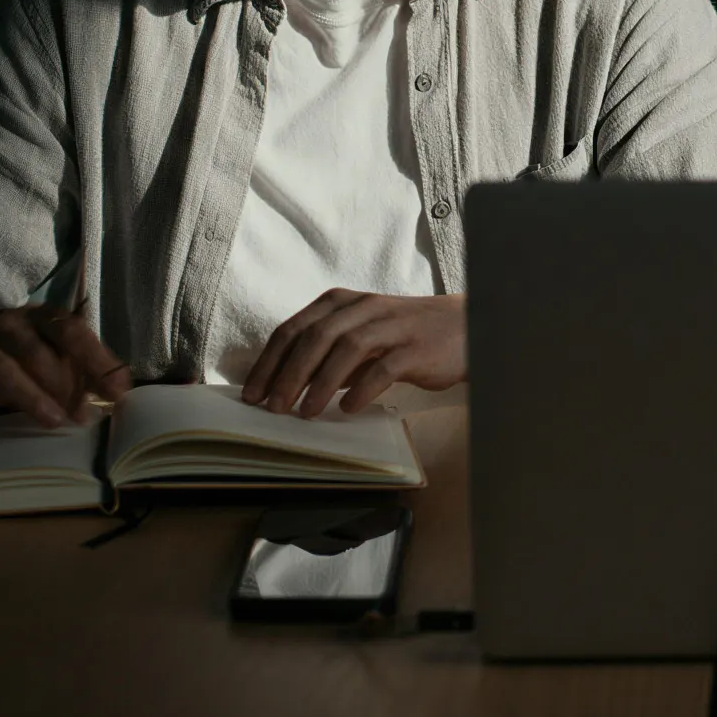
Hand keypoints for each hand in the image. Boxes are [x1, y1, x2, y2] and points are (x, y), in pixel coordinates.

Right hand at [0, 305, 132, 427]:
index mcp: (41, 317)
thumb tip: (119, 389)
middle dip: (64, 385)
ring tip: (53, 419)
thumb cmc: (18, 349)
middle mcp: (10, 326)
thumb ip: (82, 367)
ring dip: (29, 394)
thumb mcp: (50, 349)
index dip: (95, 360)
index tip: (116, 390)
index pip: (71, 331)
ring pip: (3, 366)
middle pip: (38, 352)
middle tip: (83, 415)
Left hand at [240, 290, 465, 416]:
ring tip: (304, 413)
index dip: (270, 361)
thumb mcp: (361, 337)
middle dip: (288, 374)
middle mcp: (364, 308)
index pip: (295, 327)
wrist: (464, 329)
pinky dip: (361, 389)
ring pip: (347, 348)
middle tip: (272, 408)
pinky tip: (347, 408)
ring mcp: (392, 326)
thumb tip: (286, 386)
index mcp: (344, 303)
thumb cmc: (405, 336)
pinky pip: (384, 368)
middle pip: (316, 336)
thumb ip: (328, 356)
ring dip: (320, 383)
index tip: (252, 393)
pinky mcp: (416, 348)